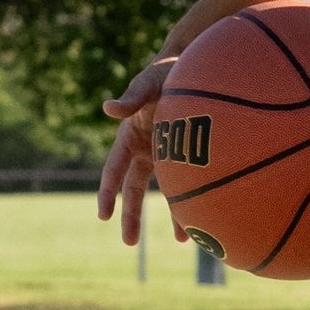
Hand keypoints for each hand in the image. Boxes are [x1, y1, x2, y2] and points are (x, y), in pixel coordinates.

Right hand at [96, 56, 179, 246]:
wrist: (196, 66)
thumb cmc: (168, 72)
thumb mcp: (149, 82)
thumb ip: (132, 98)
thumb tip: (109, 108)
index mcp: (130, 136)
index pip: (114, 169)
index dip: (107, 192)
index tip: (102, 215)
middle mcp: (146, 149)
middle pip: (134, 190)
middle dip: (131, 216)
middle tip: (129, 243)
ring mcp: (168, 153)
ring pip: (167, 191)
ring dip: (172, 216)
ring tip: (183, 241)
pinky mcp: (190, 153)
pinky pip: (191, 181)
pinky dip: (196, 199)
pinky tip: (207, 217)